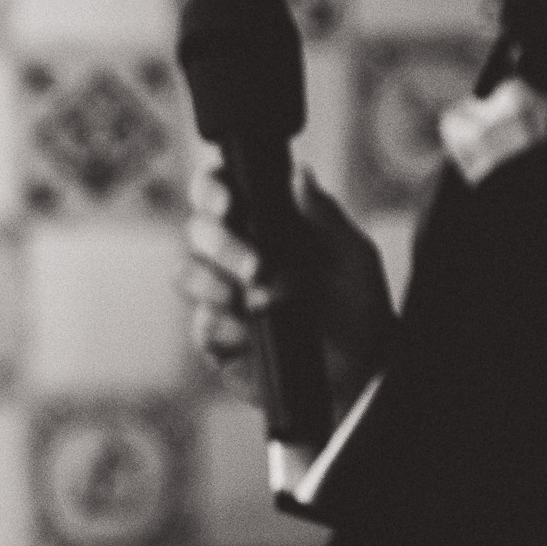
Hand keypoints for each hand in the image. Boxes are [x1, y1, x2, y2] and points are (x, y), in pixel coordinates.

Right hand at [183, 153, 392, 418]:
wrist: (360, 370)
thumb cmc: (358, 307)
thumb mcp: (353, 258)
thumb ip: (325, 217)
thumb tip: (299, 175)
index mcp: (262, 224)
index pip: (218, 191)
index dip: (210, 188)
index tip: (228, 203)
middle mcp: (232, 254)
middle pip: (196, 231)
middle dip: (222, 245)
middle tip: (258, 268)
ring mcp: (219, 295)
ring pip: (186, 274)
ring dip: (213, 284)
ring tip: (252, 301)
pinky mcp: (215, 337)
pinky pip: (200, 325)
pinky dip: (223, 327)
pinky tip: (249, 335)